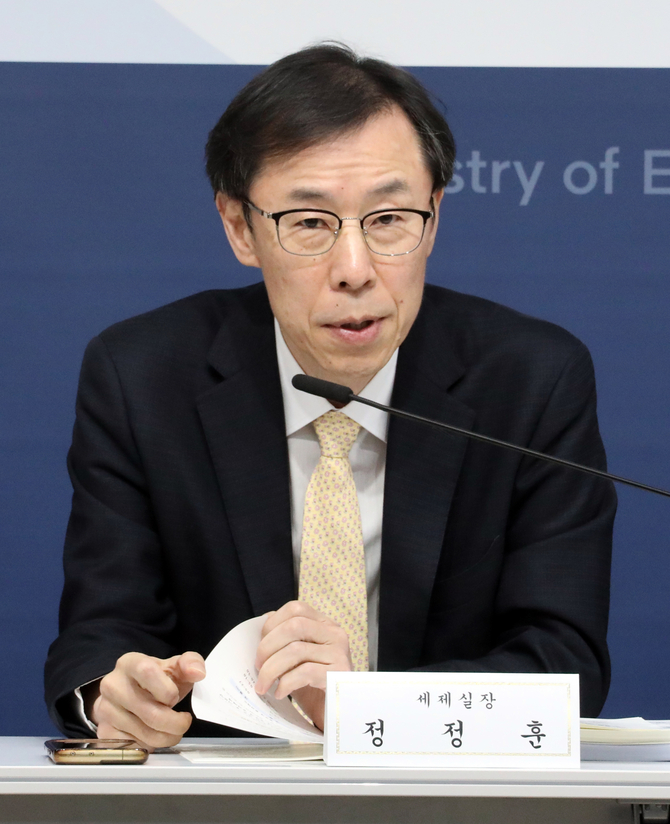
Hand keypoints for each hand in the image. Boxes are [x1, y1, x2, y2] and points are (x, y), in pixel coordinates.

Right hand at [90, 651, 205, 748]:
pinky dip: (151, 746)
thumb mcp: (173, 667)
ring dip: (167, 737)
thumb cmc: (154, 680)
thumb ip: (190, 663)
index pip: (147, 672)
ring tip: (173, 730)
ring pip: (144, 733)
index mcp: (130, 663)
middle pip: (150, 712)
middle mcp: (112, 685)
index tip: (175, 696)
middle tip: (184, 722)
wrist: (124, 693)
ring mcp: (106, 709)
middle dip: (175, 723)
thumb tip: (198, 672)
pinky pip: (134, 747)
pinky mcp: (104, 731)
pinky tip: (154, 735)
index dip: (167, 689)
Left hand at [254, 601, 352, 729]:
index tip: (260, 643)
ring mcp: (339, 653)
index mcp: (324, 624)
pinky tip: (280, 693)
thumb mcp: (297, 659)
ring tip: (263, 685)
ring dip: (272, 669)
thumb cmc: (313, 686)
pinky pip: (305, 672)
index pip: (296, 609)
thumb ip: (284, 642)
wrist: (336, 714)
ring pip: (296, 650)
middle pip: (294, 626)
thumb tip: (259, 632)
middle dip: (268, 646)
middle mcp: (334, 634)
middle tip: (257, 666)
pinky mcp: (339, 675)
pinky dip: (286, 683)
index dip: (272, 623)